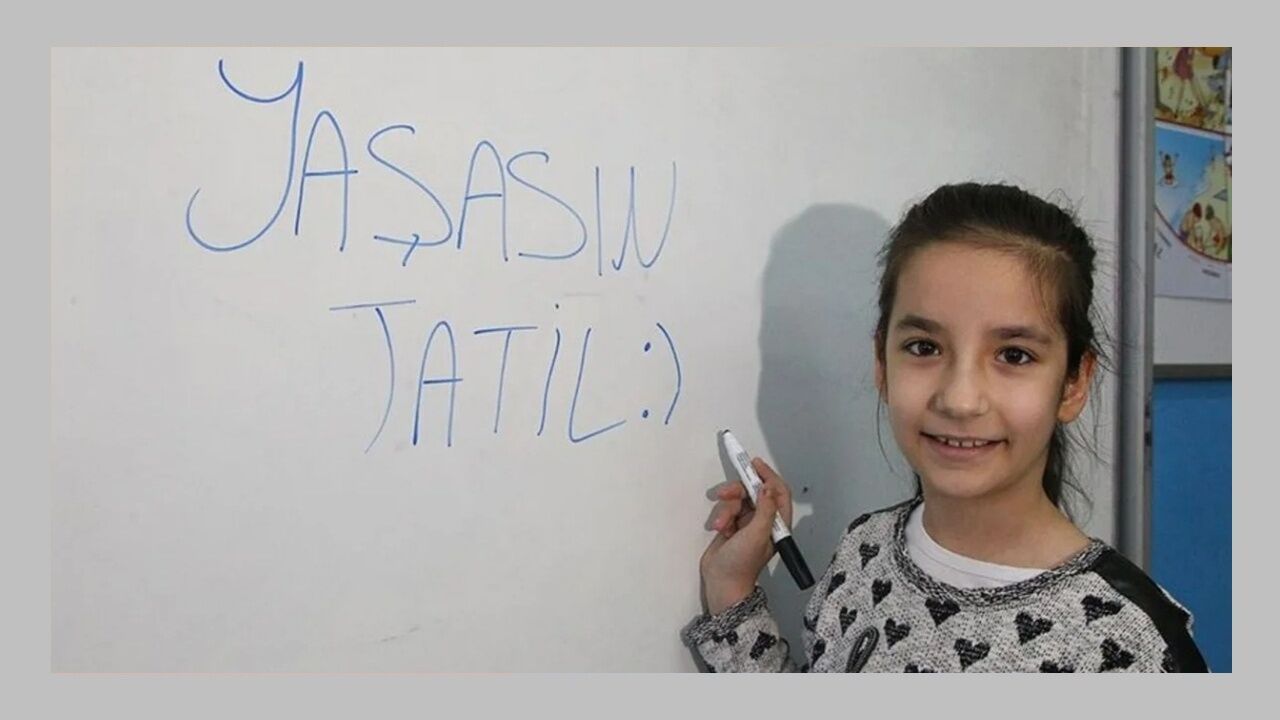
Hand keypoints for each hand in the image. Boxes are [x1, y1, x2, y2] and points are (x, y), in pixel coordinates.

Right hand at [699, 458, 793, 614]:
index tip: (754, 465)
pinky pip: (726, 509)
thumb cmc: (742, 564)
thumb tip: (767, 487)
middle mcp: (764, 520)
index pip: (778, 491)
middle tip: (725, 494)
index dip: (767, 476)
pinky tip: (719, 530)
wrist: (721, 583)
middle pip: (753, 492)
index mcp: (777, 523)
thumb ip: (765, 510)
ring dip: (726, 510)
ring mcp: (746, 523)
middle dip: (738, 492)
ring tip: (721, 525)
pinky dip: (720, 517)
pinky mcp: (731, 526)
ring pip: (736, 500)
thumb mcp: (757, 535)